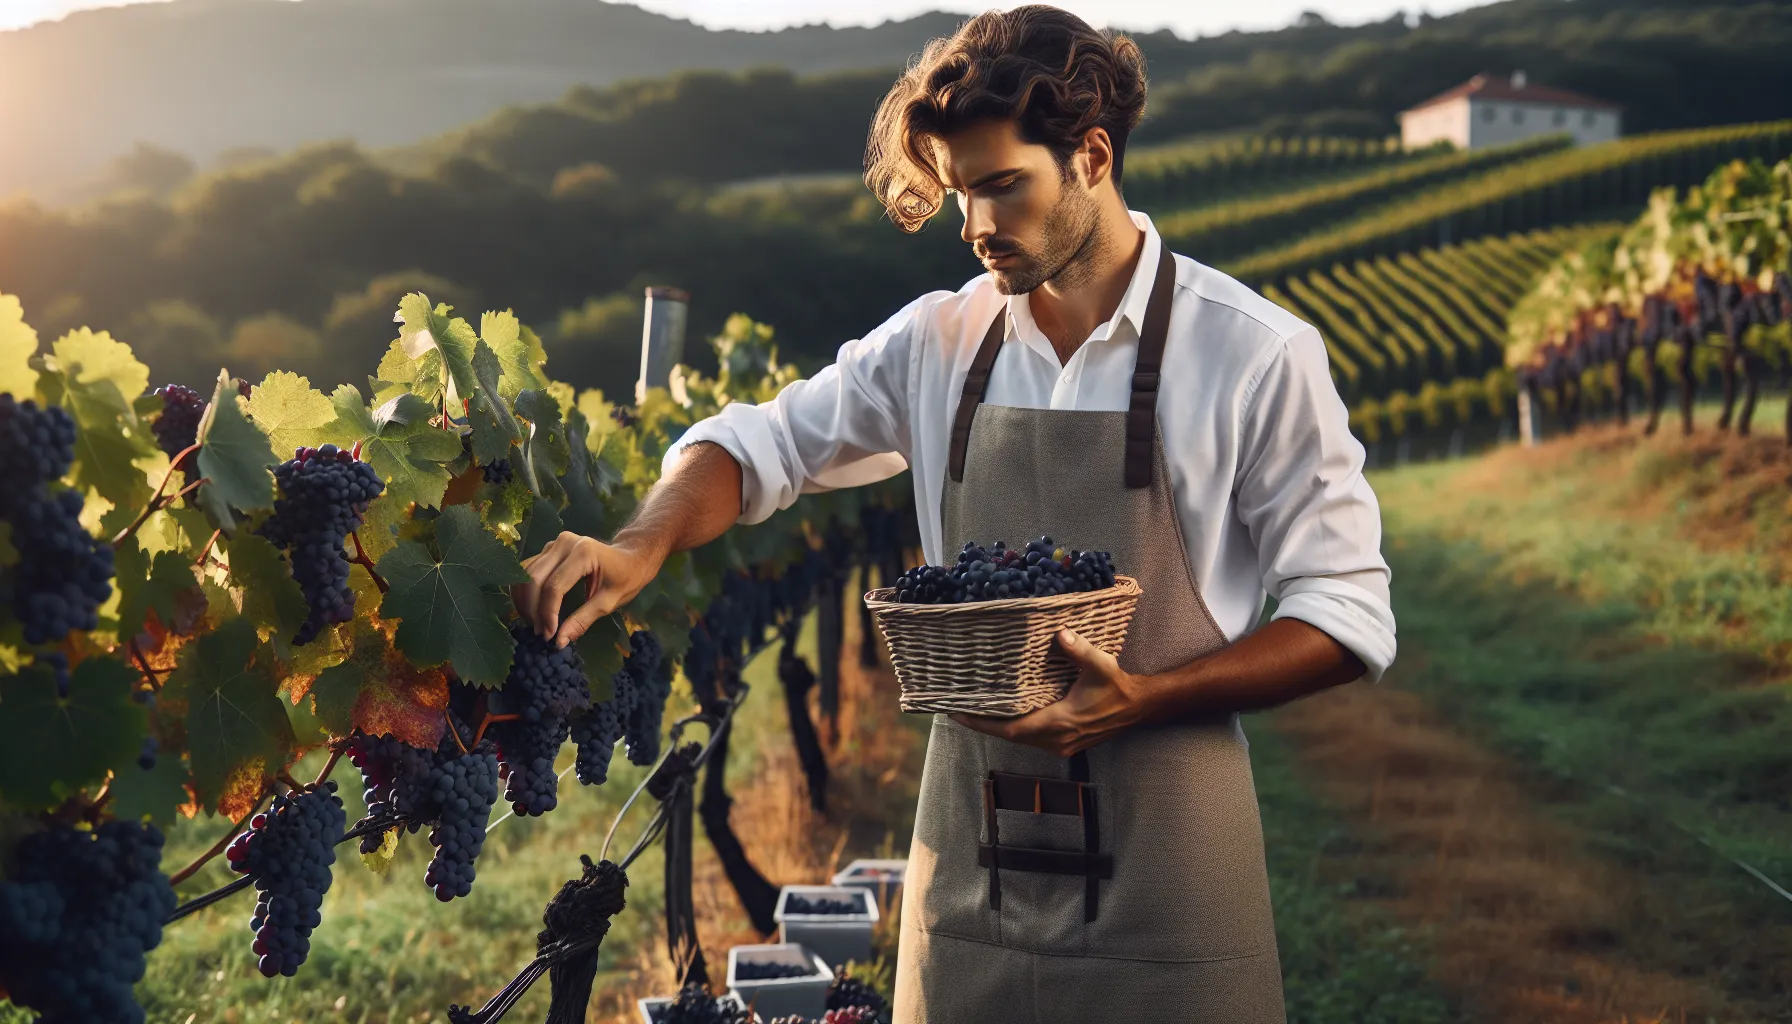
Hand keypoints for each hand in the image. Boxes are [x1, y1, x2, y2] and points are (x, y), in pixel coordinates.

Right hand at [511, 532, 660, 648]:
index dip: (547, 613)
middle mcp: (565, 543)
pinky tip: (531, 609)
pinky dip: (525, 590)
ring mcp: (554, 543)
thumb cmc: (626, 578)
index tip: (549, 636)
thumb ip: (583, 620)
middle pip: (534, 579)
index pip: (554, 587)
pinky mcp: (549, 548)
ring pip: (526, 573)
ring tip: (534, 623)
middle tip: (540, 633)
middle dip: (533, 609)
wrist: (631, 556)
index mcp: (583, 553)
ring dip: (525, 601)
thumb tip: (559, 642)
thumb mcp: (609, 602)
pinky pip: (528, 569)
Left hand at [950, 628, 1150, 756]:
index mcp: (1059, 723)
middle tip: (956, 708)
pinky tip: (1002, 714)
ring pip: (1019, 739)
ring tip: (974, 710)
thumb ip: (1080, 650)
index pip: (1011, 730)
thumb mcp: (1100, 665)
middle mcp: (1056, 740)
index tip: (958, 714)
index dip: (982, 724)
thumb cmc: (1116, 687)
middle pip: (1009, 737)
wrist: (1136, 707)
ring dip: (997, 727)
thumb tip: (1060, 634)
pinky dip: (1013, 727)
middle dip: (982, 724)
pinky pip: (1030, 738)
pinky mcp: (1064, 743)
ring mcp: (1060, 744)